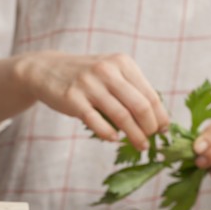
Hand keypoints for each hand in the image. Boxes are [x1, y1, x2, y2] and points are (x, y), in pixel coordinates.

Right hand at [16, 51, 168, 149]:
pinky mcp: (72, 98)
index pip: (151, 94)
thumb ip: (132, 90)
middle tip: (151, 140)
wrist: (46, 69)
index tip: (164, 130)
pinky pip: (96, 121)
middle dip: (150, 127)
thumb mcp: (112, 73)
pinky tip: (115, 139)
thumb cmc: (88, 77)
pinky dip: (109, 133)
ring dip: (135, 135)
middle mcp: (108, 70)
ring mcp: (89, 84)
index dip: (161, 115)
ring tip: (141, 146)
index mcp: (123, 63)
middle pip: (140, 106)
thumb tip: (157, 118)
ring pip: (121, 116)